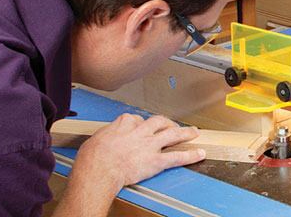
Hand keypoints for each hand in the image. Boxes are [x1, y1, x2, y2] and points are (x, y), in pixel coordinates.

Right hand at [74, 114, 204, 187]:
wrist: (98, 171)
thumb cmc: (92, 158)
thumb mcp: (97, 139)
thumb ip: (108, 135)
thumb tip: (107, 139)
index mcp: (125, 123)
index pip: (138, 119)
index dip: (142, 124)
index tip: (142, 127)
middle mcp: (140, 131)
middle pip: (159, 122)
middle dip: (167, 123)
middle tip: (172, 125)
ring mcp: (150, 144)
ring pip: (172, 134)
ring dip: (185, 133)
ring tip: (194, 132)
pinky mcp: (156, 160)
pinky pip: (177, 156)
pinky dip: (190, 155)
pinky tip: (199, 153)